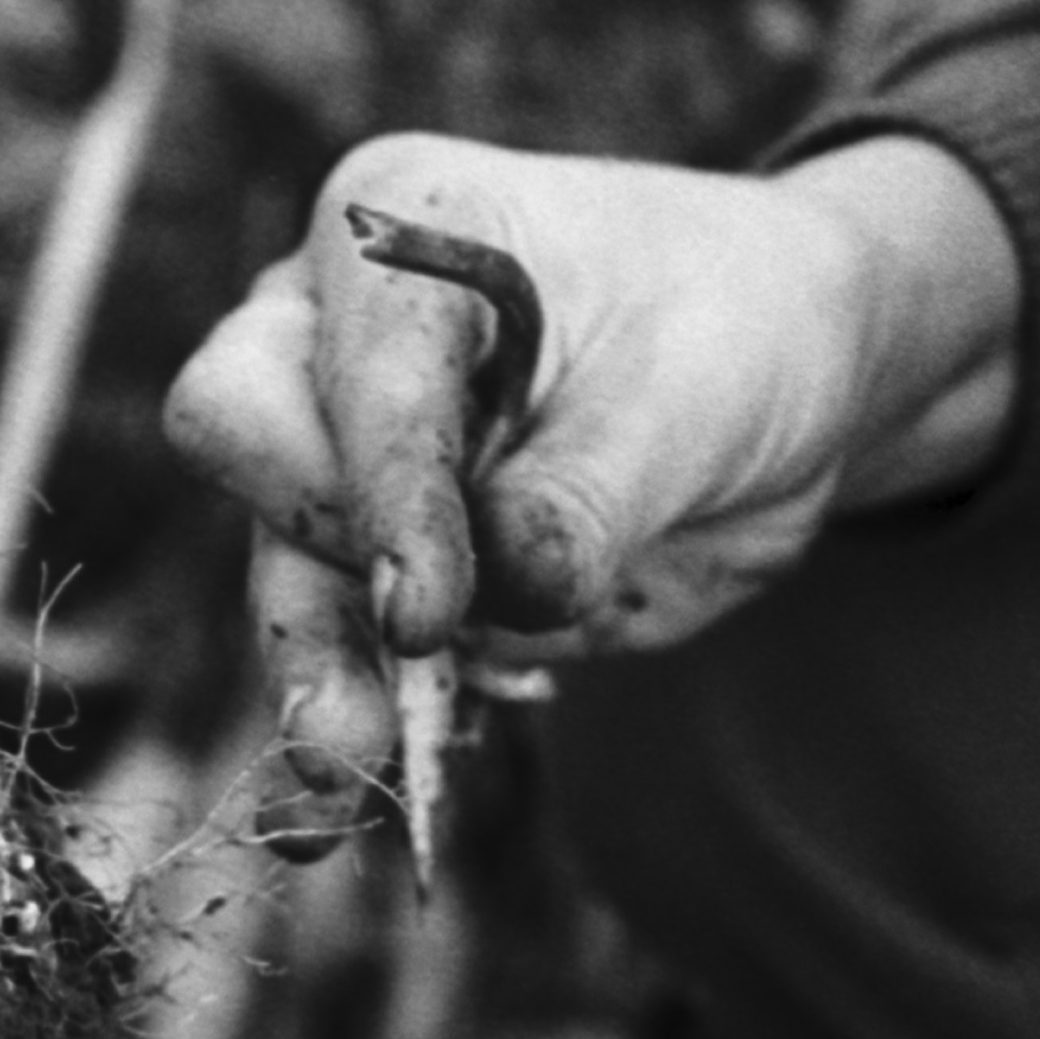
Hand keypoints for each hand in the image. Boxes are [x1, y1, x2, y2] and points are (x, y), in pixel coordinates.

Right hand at [163, 126, 1017, 826]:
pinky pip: (344, 644)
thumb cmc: (739, 330)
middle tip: (360, 709)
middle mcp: (336, 336)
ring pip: (284, 571)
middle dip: (308, 577)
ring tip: (342, 794)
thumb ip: (584, 494)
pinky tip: (368, 801)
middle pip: (248, 447)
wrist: (791, 379)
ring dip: (317, 682)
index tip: (420, 615)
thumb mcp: (690, 399)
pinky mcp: (379, 564)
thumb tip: (500, 592)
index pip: (342, 370)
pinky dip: (367, 714)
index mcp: (401, 236)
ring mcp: (347, 456)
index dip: (376, 496)